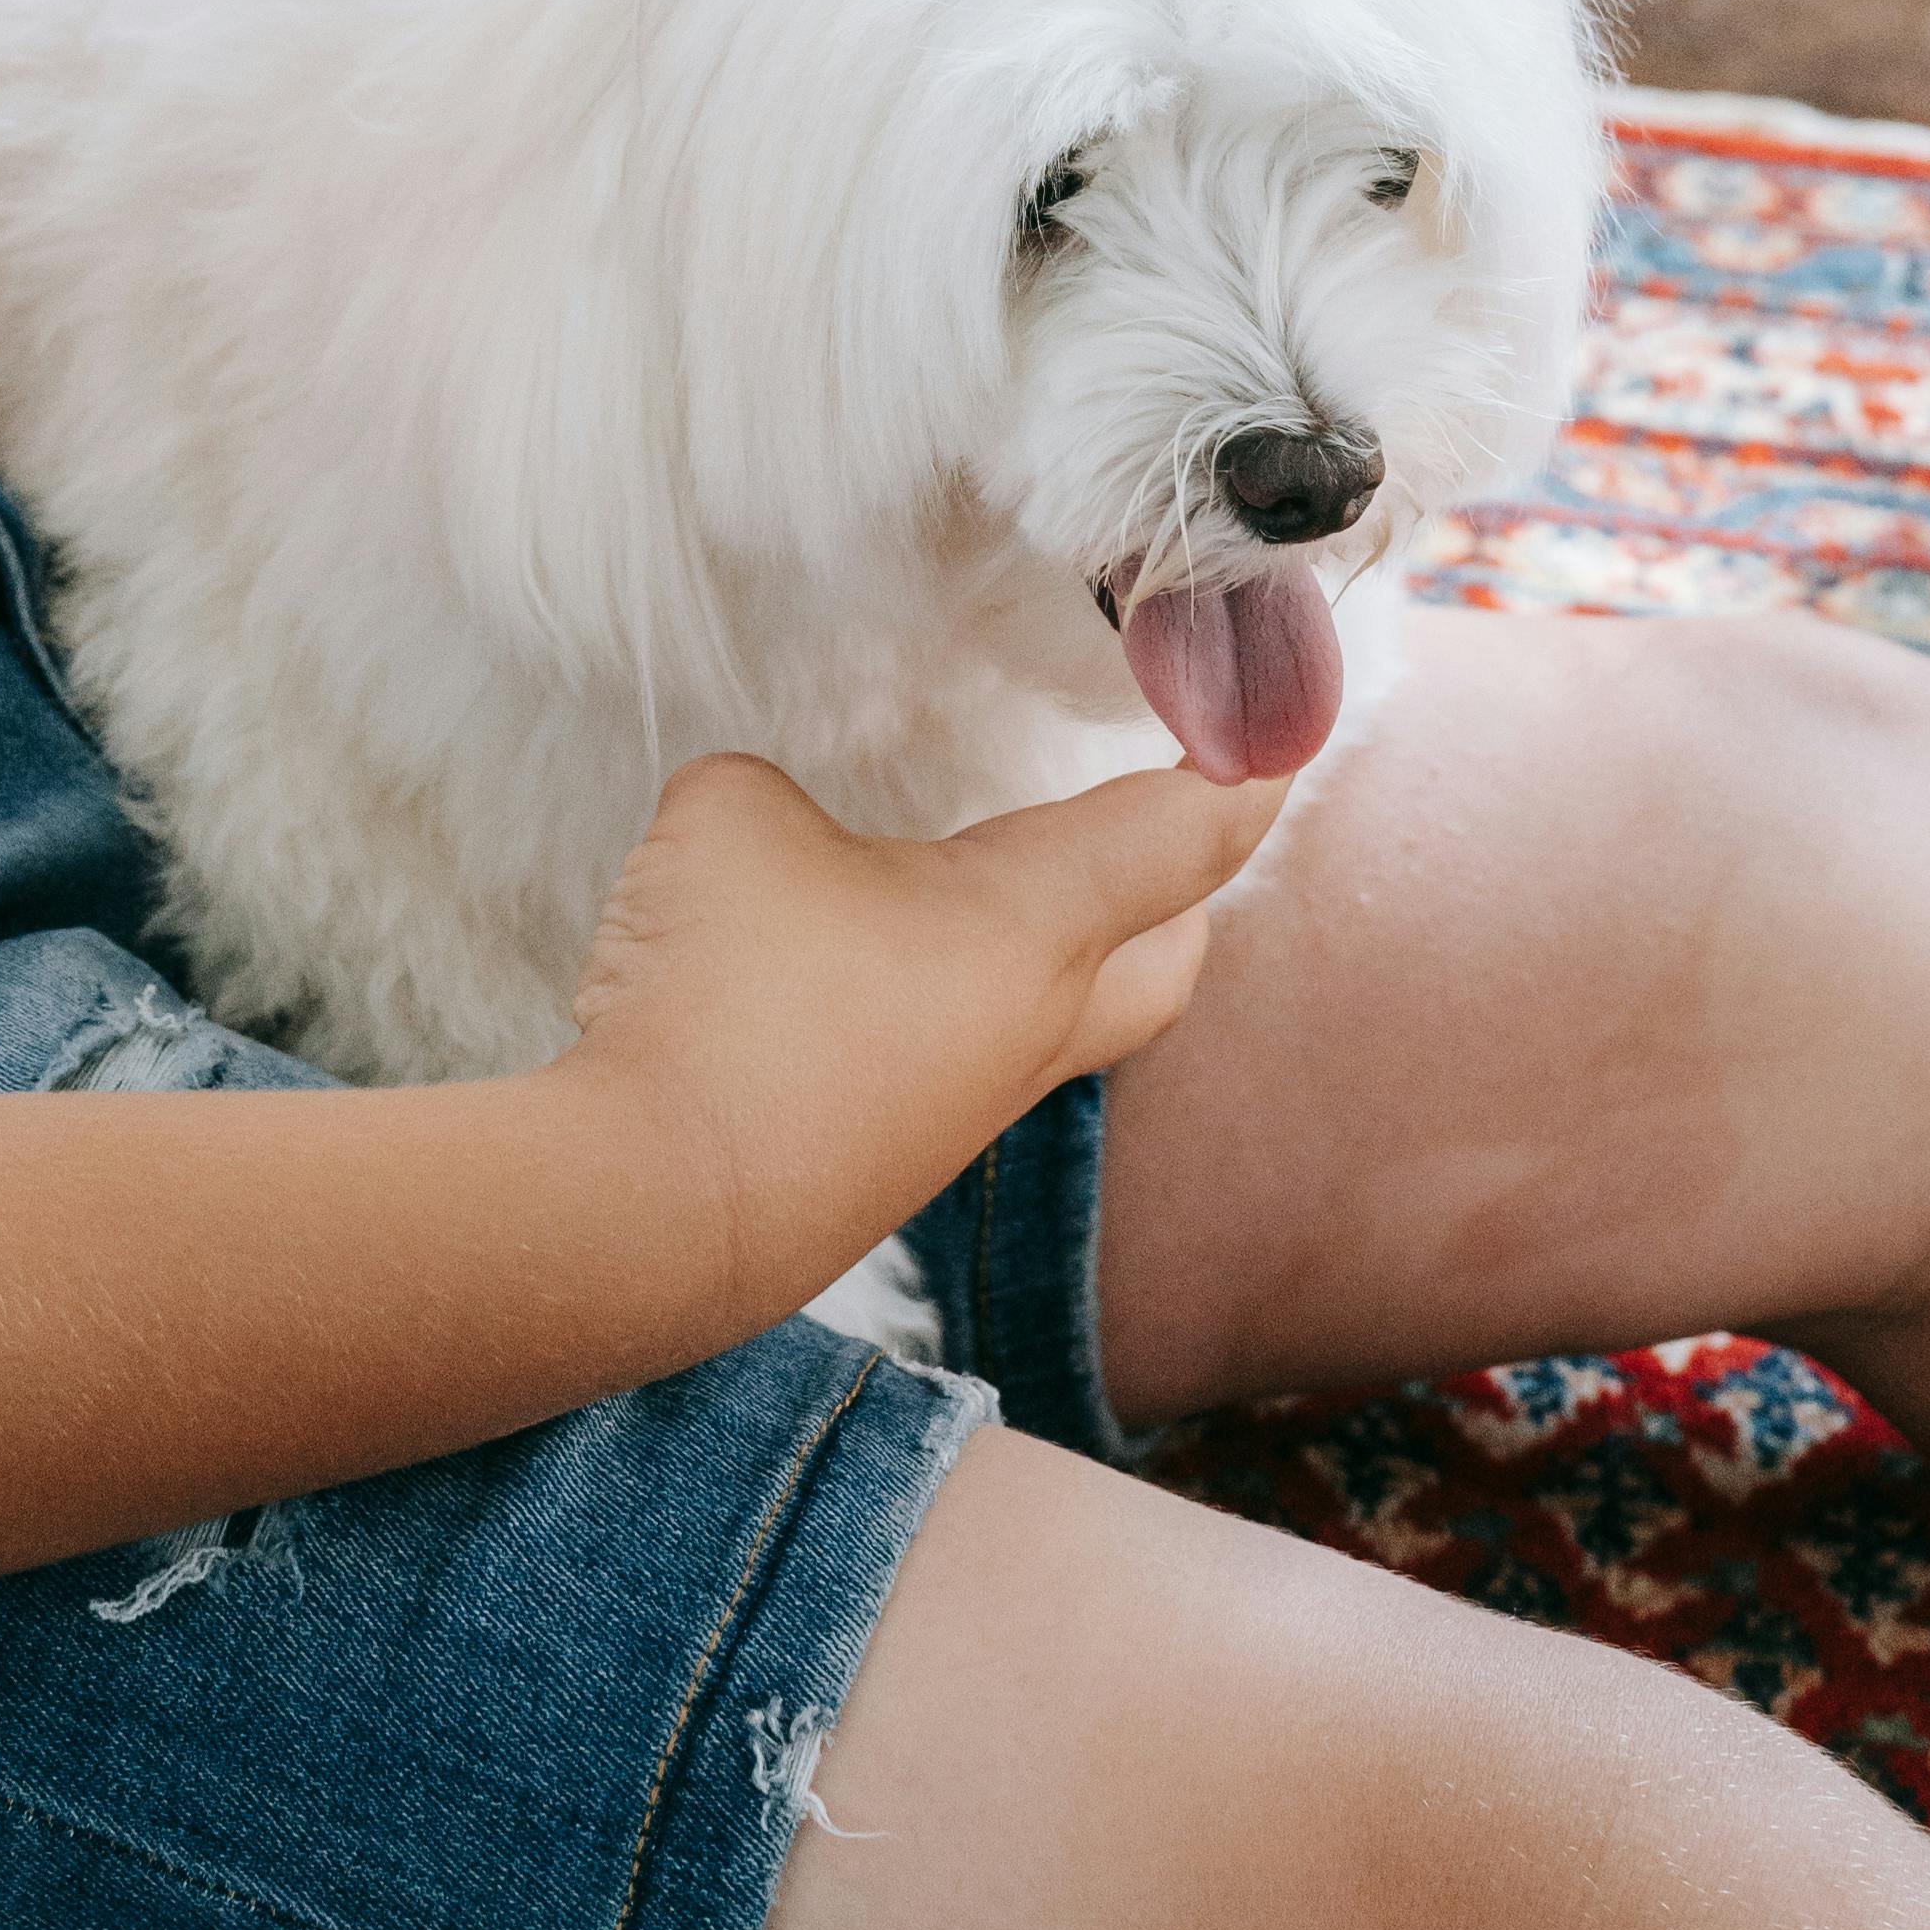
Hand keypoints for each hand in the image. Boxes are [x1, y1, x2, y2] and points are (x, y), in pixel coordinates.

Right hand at [556, 748, 1283, 1343]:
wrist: (650, 1209)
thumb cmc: (726, 998)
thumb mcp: (733, 817)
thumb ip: (778, 794)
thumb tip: (785, 841)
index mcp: (1030, 925)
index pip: (1184, 834)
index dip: (1247, 765)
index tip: (1279, 721)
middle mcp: (1028, 1028)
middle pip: (1165, 966)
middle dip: (1181, 890)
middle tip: (1162, 814)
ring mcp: (960, 1113)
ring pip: (1059, 1023)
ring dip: (1051, 950)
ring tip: (981, 880)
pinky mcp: (886, 1162)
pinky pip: (952, 1064)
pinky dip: (938, 1004)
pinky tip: (856, 972)